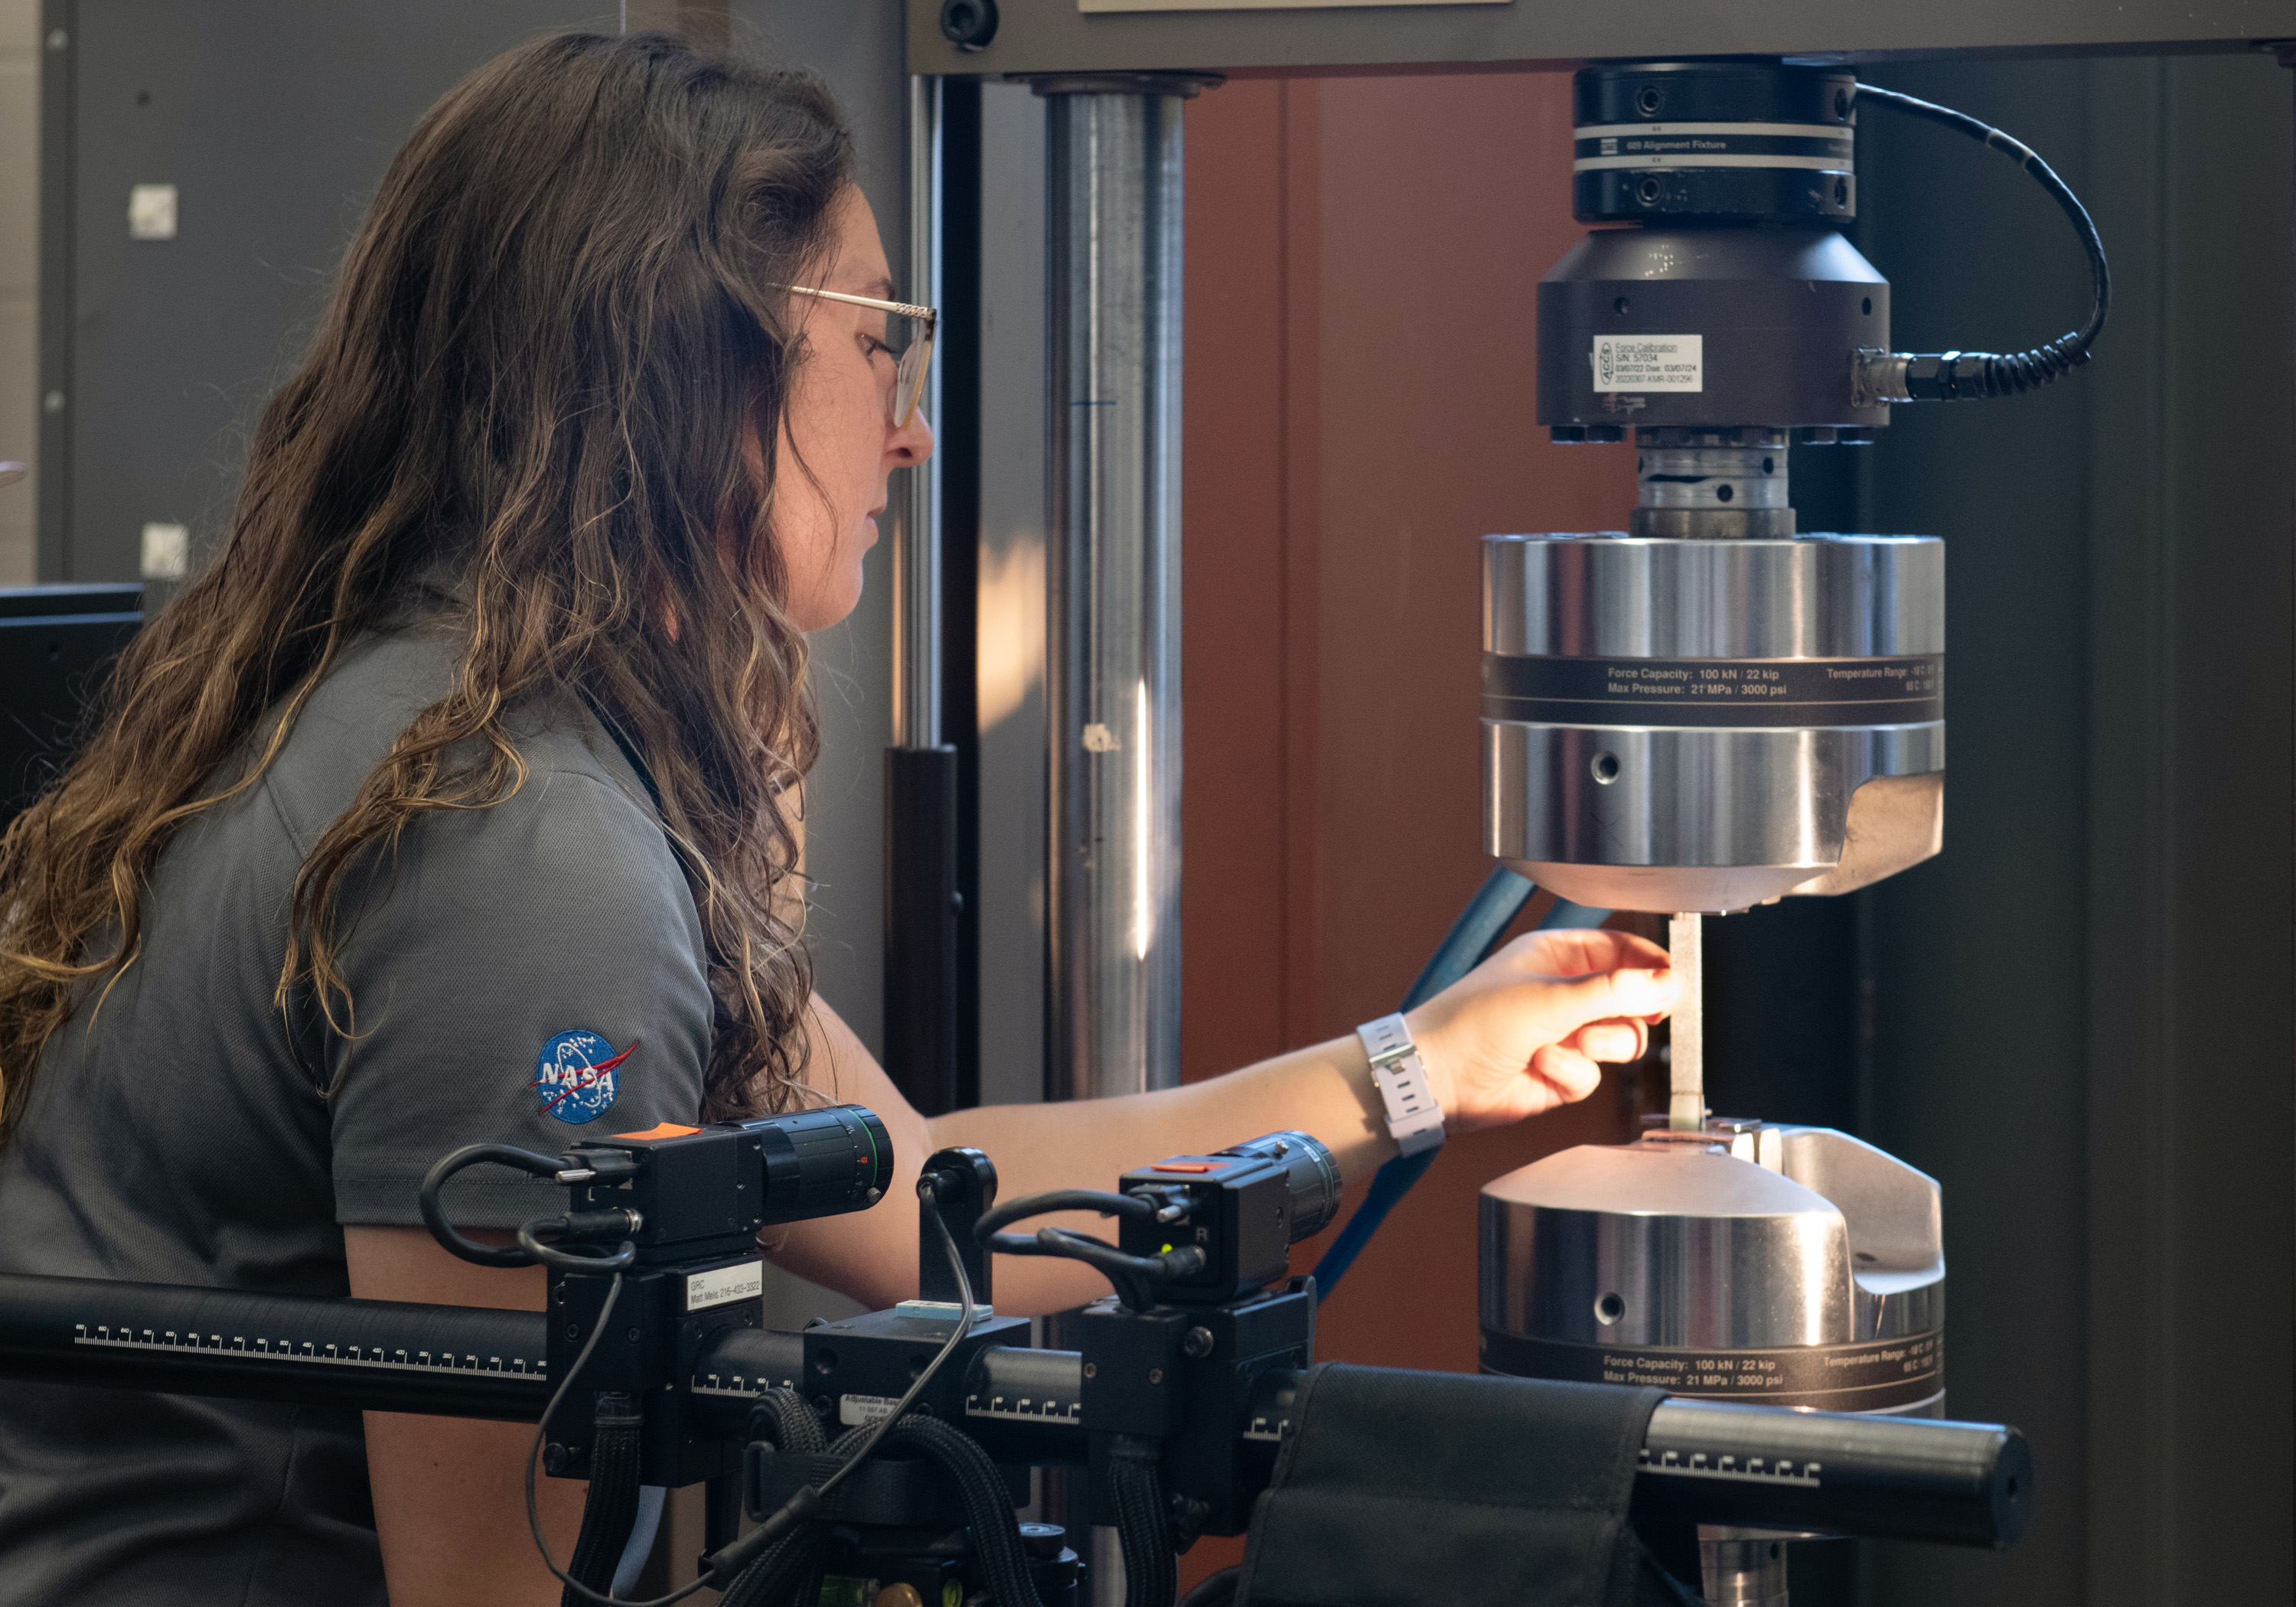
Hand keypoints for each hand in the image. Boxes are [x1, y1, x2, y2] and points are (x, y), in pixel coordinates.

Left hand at [1404, 927, 1677, 1132]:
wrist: (1438, 1076)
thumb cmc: (1475, 1020)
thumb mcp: (1550, 995)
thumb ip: (1613, 990)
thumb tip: (1667, 982)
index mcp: (1556, 955)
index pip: (1620, 949)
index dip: (1650, 965)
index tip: (1672, 981)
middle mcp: (1562, 993)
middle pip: (1629, 1000)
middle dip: (1629, 1012)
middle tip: (1637, 1016)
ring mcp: (1561, 1035)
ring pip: (1618, 1041)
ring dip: (1598, 1045)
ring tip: (1570, 1043)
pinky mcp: (1558, 1074)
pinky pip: (1591, 1075)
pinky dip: (1571, 1073)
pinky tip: (1540, 1066)